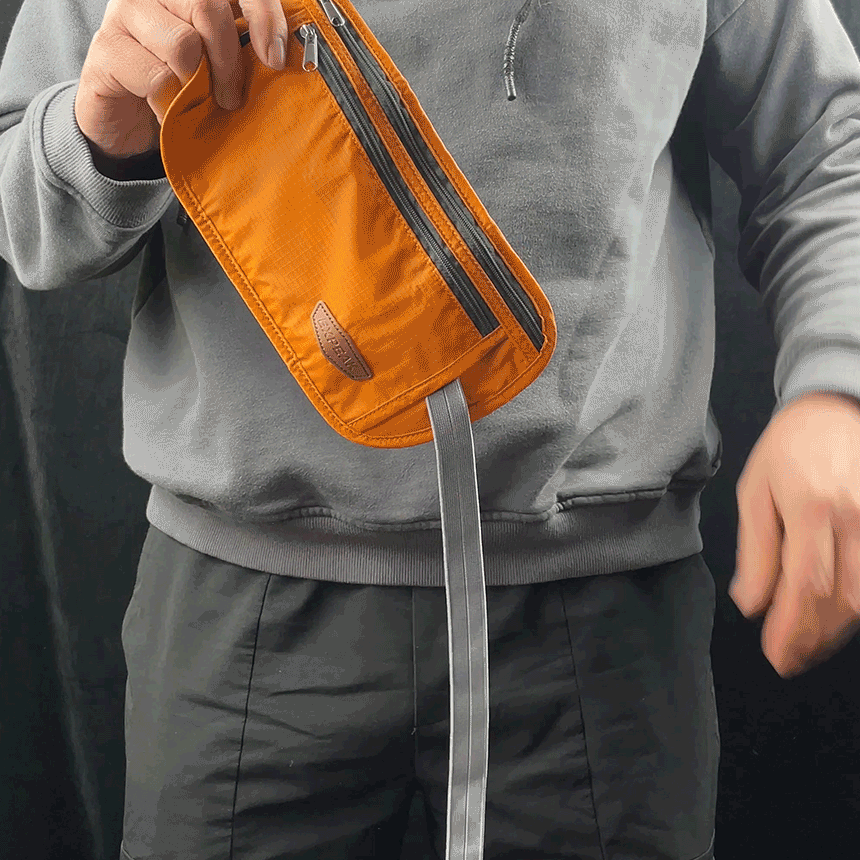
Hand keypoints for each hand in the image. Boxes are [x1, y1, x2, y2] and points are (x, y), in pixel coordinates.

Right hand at [74, 0, 288, 160]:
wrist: (127, 119)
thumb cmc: (180, 86)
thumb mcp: (218, 64)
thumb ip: (242, 47)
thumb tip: (278, 55)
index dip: (263, 14)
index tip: (275, 58)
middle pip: (208, 7)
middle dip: (230, 61)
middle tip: (231, 96)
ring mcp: (125, 13)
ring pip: (182, 44)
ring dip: (199, 86)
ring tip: (197, 104)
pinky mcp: (106, 48)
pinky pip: (156, 77)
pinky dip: (171, 104)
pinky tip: (168, 111)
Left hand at [729, 391, 859, 677]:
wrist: (838, 410)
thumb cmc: (790, 448)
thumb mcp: (756, 490)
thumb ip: (755, 549)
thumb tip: (751, 603)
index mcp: (813, 505)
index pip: (805, 583)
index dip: (790, 627)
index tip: (774, 652)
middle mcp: (857, 517)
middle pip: (842, 599)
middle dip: (813, 638)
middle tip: (786, 658)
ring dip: (837, 631)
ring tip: (807, 646)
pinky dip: (858, 607)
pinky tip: (837, 619)